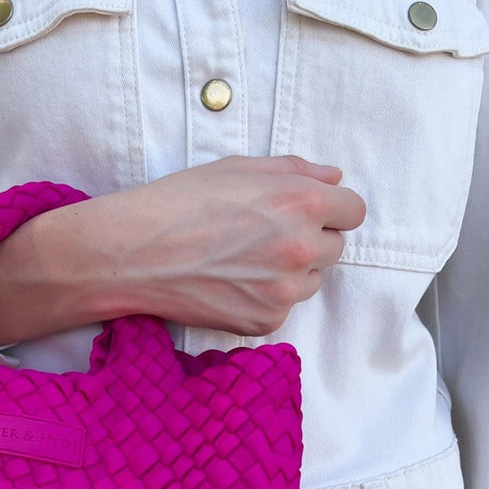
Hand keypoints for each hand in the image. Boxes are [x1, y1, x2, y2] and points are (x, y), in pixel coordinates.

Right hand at [107, 153, 366, 336]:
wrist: (135, 253)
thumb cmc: (180, 202)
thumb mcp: (238, 168)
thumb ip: (296, 169)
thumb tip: (334, 177)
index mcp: (302, 202)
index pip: (353, 210)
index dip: (330, 208)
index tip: (306, 211)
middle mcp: (302, 248)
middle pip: (336, 246)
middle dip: (311, 238)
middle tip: (264, 234)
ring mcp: (286, 290)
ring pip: (312, 279)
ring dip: (292, 270)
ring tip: (244, 258)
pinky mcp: (266, 321)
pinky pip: (284, 306)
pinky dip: (266, 296)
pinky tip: (231, 282)